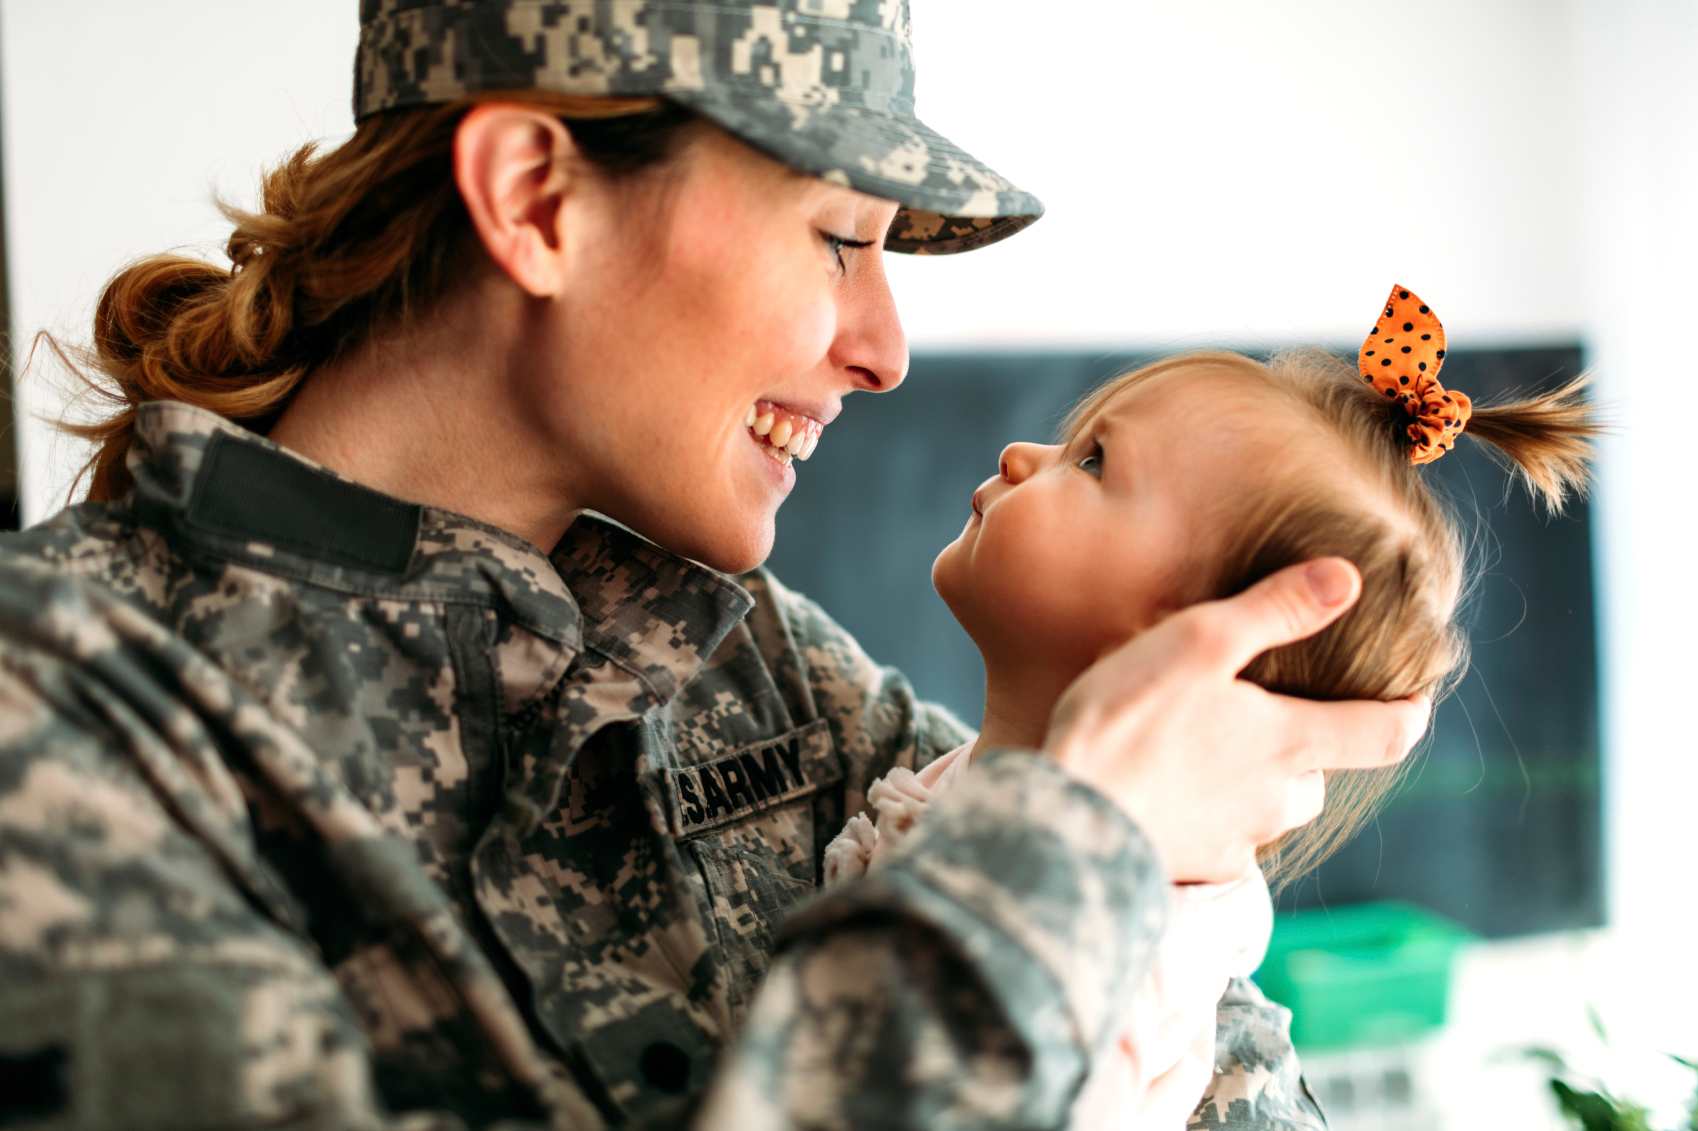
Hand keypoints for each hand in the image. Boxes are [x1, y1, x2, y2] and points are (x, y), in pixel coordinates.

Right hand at [1043, 557, 1429, 883]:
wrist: (1070, 819)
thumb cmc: (1130, 723)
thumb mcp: (1199, 643)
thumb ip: (1275, 610)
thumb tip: (1347, 579)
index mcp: (1288, 742)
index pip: (1383, 735)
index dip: (1408, 715)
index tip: (1414, 699)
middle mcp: (1273, 801)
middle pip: (1316, 780)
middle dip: (1306, 753)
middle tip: (1272, 720)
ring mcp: (1233, 841)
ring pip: (1266, 814)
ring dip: (1253, 787)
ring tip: (1209, 756)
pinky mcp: (1191, 868)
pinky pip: (1217, 845)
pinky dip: (1205, 820)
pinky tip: (1168, 799)